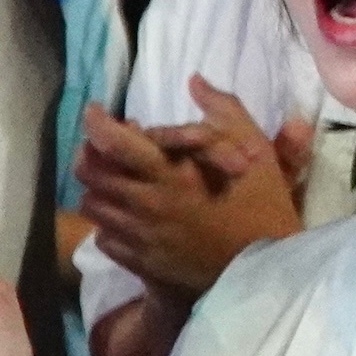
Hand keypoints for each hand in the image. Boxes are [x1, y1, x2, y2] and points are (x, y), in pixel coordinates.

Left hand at [77, 82, 308, 295]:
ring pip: (91, 204)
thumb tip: (195, 81)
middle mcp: (145, 204)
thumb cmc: (263, 208)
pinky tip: (127, 218)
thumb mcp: (255, 152)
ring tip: (115, 181)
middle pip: (90, 172)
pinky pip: (103, 237)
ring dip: (98, 187)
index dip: (96, 122)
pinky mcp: (139, 262)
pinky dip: (108, 223)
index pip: (113, 141)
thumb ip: (225, 112)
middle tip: (103, 146)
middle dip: (90, 152)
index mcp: (171, 174)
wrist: (266, 274)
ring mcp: (138, 236)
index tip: (95, 111)